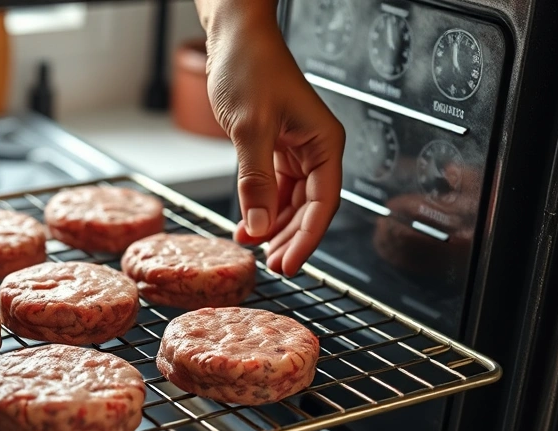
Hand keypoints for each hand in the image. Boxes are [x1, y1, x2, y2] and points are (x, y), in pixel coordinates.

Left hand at [198, 1, 344, 275]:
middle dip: (290, 237)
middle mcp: (314, 148)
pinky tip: (246, 226)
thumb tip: (258, 224)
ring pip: (291, 201)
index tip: (289, 264)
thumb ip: (255, 179)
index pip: (323, 202)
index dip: (307, 237)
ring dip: (273, 226)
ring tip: (256, 250)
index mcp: (323, 142)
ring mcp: (294, 149)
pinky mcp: (274, 147)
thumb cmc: (250, 67)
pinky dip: (261, 207)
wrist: (233, 38)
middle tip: (273, 265)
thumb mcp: (250, 128)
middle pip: (309, 207)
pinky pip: (274, 187)